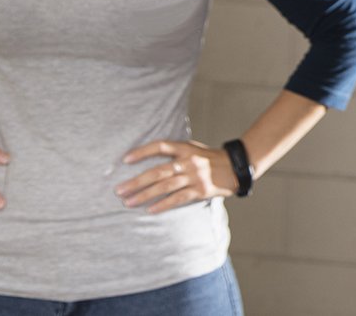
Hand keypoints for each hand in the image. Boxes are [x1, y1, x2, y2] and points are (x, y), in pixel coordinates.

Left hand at [115, 140, 238, 213]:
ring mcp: (195, 176)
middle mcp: (189, 161)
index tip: (125, 160)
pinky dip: (163, 204)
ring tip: (128, 202)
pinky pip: (178, 198)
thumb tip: (151, 161)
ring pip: (165, 186)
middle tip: (119, 190)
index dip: (142, 152)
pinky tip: (150, 209)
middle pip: (158, 171)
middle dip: (136, 181)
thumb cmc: (211, 160)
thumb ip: (177, 153)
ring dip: (144, 195)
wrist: (237, 167)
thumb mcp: (195, 150)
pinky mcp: (201, 190)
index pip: (161, 146)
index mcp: (186, 148)